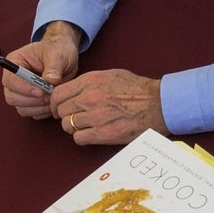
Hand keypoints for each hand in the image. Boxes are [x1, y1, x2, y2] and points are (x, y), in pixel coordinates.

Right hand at [2, 24, 79, 118]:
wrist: (64, 56)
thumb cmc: (57, 50)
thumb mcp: (57, 54)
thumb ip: (53, 67)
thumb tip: (50, 80)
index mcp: (15, 62)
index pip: (10, 80)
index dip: (23, 88)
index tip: (40, 91)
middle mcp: (15, 78)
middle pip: (12, 97)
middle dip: (31, 100)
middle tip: (48, 97)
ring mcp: (21, 91)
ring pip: (21, 108)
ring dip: (37, 108)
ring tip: (52, 100)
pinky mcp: (30, 101)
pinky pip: (31, 113)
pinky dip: (41, 112)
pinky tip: (52, 104)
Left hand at [49, 68, 165, 144]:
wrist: (158, 104)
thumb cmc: (138, 89)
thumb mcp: (111, 75)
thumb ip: (89, 82)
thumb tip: (73, 90)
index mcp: (90, 81)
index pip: (58, 94)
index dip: (55, 103)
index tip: (58, 107)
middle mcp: (90, 98)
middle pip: (60, 111)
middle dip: (64, 115)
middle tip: (73, 117)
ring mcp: (96, 116)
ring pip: (67, 126)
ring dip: (73, 127)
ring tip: (85, 125)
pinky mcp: (103, 134)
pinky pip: (79, 138)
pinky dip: (82, 137)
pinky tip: (91, 133)